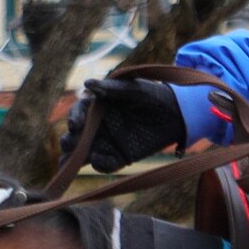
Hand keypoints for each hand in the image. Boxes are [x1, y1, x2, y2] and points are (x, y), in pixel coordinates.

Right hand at [64, 77, 184, 172]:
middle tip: (70, 144)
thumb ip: (112, 89)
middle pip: (76, 136)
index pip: (79, 113)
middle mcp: (99, 126)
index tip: (75, 125)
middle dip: (69, 141)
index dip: (74, 118)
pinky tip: (98, 160)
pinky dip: (99, 163)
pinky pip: (104, 164)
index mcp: (99, 107)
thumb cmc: (154, 96)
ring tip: (69, 162)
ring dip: (74, 158)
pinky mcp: (120, 157)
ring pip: (84, 153)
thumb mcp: (134, 89)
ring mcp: (108, 143)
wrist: (179, 114)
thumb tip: (88, 84)